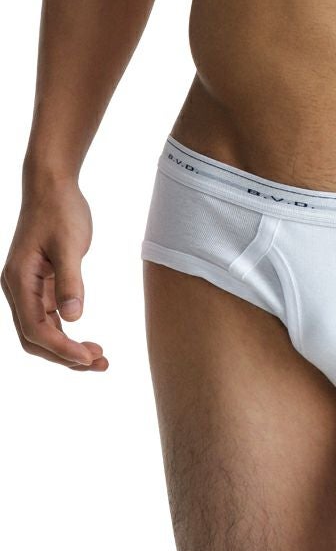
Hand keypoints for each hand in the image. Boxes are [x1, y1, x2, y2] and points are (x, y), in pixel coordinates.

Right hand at [2, 179, 107, 370]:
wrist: (52, 187)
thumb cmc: (61, 211)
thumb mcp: (70, 245)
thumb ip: (71, 281)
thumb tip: (73, 319)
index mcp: (19, 281)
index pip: (35, 329)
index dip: (62, 348)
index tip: (89, 358)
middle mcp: (18, 289)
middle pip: (35, 338)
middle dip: (65, 356)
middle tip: (101, 364)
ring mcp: (29, 288)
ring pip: (42, 331)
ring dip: (67, 348)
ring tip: (99, 358)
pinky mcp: (42, 284)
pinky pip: (49, 319)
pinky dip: (67, 334)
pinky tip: (87, 340)